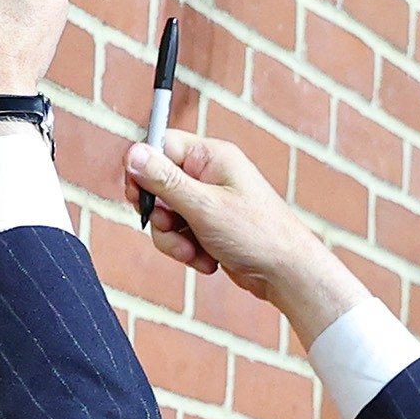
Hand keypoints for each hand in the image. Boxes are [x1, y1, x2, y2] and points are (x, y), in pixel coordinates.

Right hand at [125, 126, 366, 342]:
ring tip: (194, 252)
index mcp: (211, 157)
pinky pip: (179, 234)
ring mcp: (209, 201)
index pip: (160, 145)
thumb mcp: (203, 206)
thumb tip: (132, 153)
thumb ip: (164, 181)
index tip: (138, 196)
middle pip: (157, 184)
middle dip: (159, 214)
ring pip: (165, 214)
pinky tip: (208, 260)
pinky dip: (187, 249)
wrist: (287, 273)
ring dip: (173, 238)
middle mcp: (210, 174)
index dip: (142, 170)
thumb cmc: (256, 234)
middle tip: (170, 225)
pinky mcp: (209, 226)